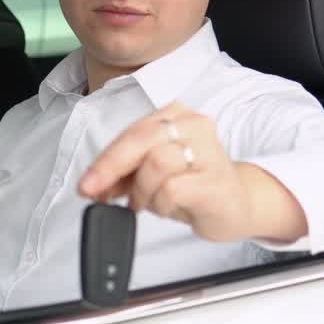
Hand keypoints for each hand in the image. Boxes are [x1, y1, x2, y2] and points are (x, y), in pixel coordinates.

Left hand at [78, 102, 307, 243]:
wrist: (237, 206)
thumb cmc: (194, 185)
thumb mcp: (152, 175)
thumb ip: (123, 174)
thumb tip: (92, 184)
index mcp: (176, 115)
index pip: (131, 131)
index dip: (104, 159)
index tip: (86, 183)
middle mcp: (194, 125)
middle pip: (139, 140)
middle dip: (110, 168)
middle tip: (95, 193)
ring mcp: (208, 151)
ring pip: (155, 164)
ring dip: (142, 191)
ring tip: (149, 202)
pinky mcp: (214, 180)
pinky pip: (172, 189)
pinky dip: (161, 204)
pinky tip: (169, 207)